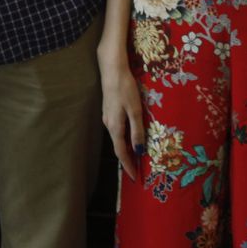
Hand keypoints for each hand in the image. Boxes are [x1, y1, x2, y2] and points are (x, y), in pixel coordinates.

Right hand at [99, 46, 145, 179]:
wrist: (112, 70)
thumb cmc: (125, 89)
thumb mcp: (135, 110)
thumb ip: (137, 131)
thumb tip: (139, 151)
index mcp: (115, 127)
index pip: (121, 152)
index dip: (128, 166)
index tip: (134, 177)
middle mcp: (109, 124)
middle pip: (118, 147)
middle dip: (127, 160)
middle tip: (136, 171)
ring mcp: (107, 117)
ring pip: (117, 138)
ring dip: (125, 149)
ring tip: (136, 157)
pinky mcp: (109, 110)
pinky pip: (116, 129)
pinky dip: (123, 137)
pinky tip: (130, 136)